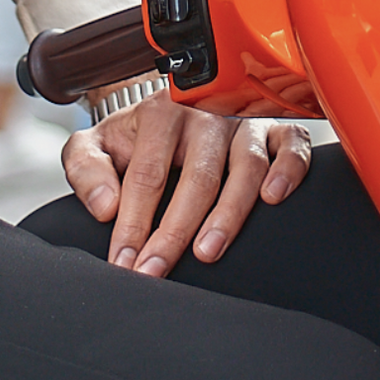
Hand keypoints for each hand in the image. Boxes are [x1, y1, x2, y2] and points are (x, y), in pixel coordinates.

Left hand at [60, 94, 311, 274]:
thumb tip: (106, 207)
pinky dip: (289, 169)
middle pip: (196, 176)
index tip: (125, 262)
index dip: (134, 222)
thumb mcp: (98, 143)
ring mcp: (245, 121)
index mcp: (160, 112)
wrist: (176, 109)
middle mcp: (207, 113)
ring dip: (228, 212)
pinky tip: (273, 199)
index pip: (147, 173)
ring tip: (207, 251)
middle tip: (156, 270)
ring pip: (245, 166)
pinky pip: (292, 145)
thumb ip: (86, 168)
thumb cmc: (139, 136)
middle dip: (175, 230)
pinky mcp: (277, 128)